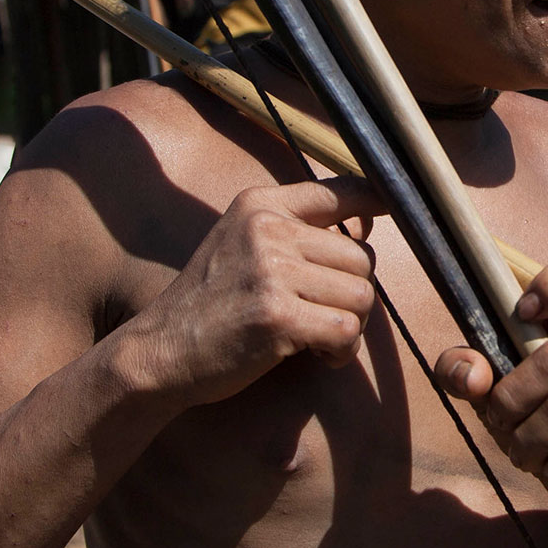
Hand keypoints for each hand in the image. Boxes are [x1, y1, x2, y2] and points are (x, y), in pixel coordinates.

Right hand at [123, 179, 385, 407]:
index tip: (388, 211)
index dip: (377, 200)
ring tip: (320, 340)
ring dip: (351, 327)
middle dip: (354, 295)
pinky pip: (346, 330)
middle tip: (326, 318)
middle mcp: (267, 230)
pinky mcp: (277, 316)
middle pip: (362, 259)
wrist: (158, 351)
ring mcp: (271, 271)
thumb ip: (295, 226)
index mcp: (259, 205)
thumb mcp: (241, 243)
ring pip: (362, 296)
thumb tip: (372, 215)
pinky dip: (342, 351)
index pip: (340, 190)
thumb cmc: (211, 303)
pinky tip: (319, 356)